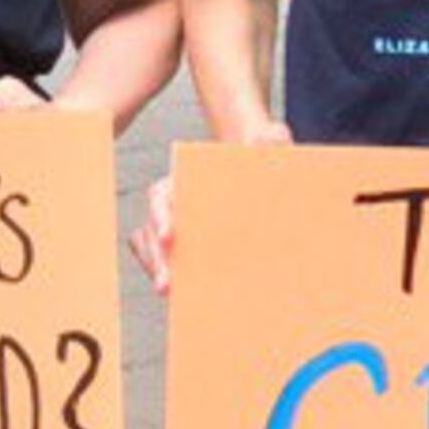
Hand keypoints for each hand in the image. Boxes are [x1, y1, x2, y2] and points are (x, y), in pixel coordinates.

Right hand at [131, 118, 287, 295]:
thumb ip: (271, 139)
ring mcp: (178, 226)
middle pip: (152, 232)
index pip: (161, 196)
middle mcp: (173, 203)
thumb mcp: (268, 144)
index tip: (169, 235)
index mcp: (184, 179)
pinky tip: (185, 295)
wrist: (261, 176)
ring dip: (160, 271)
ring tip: (172, 293)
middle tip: (167, 283)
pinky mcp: (188, 246)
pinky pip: (168, 263)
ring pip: (153, 251)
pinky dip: (172, 276)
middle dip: (158, 259)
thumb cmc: (259, 158)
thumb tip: (276, 134)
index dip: (161, 216)